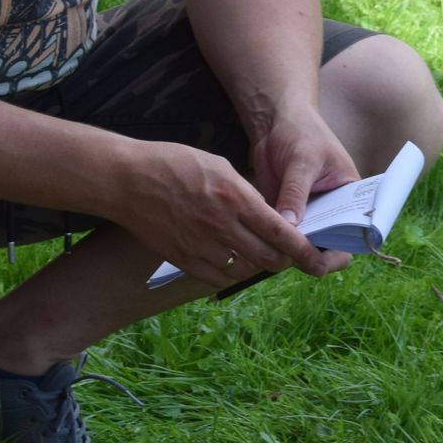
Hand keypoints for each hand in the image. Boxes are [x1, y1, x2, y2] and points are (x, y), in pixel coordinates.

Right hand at [116, 140, 309, 286]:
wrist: (126, 180)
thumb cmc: (173, 164)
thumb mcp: (218, 165)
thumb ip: (245, 193)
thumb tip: (266, 215)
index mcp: (235, 198)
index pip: (280, 231)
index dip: (302, 248)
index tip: (315, 256)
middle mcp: (222, 226)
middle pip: (267, 257)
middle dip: (282, 260)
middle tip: (284, 255)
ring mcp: (201, 246)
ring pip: (244, 270)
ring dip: (255, 265)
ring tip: (254, 253)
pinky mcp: (183, 259)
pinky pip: (218, 278)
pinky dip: (230, 273)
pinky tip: (229, 260)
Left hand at [249, 106, 362, 278]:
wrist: (275, 122)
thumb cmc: (300, 132)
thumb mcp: (302, 161)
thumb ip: (296, 192)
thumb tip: (290, 226)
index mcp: (351, 196)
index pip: (356, 230)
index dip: (343, 248)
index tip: (324, 257)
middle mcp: (334, 209)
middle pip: (331, 244)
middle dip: (316, 255)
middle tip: (295, 258)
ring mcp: (311, 213)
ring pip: (306, 243)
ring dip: (294, 251)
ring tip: (276, 252)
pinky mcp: (288, 213)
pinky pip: (285, 235)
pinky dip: (277, 242)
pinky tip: (263, 243)